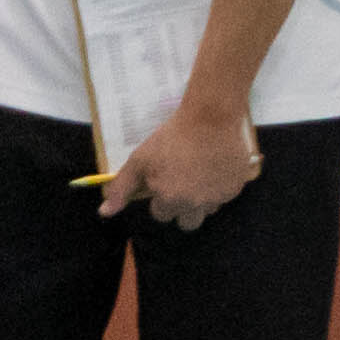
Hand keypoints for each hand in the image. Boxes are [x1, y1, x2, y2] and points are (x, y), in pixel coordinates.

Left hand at [98, 94, 262, 229]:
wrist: (210, 117)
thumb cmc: (171, 137)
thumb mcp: (140, 160)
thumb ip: (122, 188)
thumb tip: (104, 213)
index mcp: (170, 200)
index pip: (161, 214)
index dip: (160, 197)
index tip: (164, 180)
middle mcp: (194, 205)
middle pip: (186, 222)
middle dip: (181, 207)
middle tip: (182, 183)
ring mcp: (217, 198)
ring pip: (206, 211)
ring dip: (201, 199)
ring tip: (199, 174)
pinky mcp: (235, 188)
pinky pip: (224, 196)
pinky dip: (219, 187)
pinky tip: (213, 167)